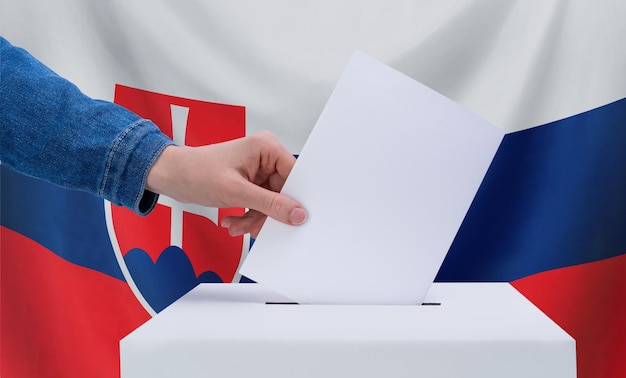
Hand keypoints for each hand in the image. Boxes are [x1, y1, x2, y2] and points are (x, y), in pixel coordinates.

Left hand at [146, 131, 305, 237]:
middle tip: (254, 227)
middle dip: (267, 213)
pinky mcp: (250, 182)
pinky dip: (248, 216)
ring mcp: (258, 169)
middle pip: (283, 192)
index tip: (292, 219)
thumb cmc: (195, 172)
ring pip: (271, 202)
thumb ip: (270, 204)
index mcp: (266, 147)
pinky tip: (233, 221)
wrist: (171, 177)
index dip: (294, 198)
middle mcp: (265, 155)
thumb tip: (297, 213)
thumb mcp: (236, 192)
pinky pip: (260, 204)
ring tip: (236, 225)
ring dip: (254, 218)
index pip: (295, 175)